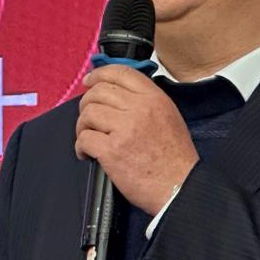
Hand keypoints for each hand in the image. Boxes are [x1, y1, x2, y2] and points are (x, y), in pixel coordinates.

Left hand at [75, 63, 199, 215]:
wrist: (178, 186)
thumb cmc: (174, 157)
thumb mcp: (168, 116)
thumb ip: (145, 102)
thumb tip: (116, 96)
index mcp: (154, 98)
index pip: (120, 73)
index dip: (99, 74)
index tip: (89, 81)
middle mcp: (139, 109)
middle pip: (98, 92)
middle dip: (87, 104)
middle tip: (89, 119)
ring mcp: (125, 129)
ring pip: (88, 113)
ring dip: (83, 126)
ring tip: (90, 138)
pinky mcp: (112, 150)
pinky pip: (84, 138)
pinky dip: (81, 147)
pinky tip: (88, 154)